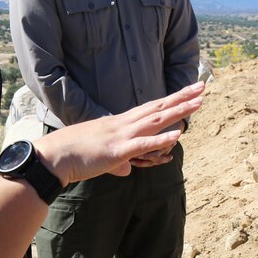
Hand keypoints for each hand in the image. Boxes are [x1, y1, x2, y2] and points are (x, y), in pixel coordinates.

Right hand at [35, 84, 202, 183]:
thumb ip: (118, 161)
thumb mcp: (102, 156)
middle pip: (158, 107)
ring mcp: (122, 135)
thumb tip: (126, 170)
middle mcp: (125, 124)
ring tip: (198, 103)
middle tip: (202, 87)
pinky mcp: (117, 150)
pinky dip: (161, 138)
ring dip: (178, 111)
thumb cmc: (75, 154)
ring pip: (156, 120)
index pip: (152, 107)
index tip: (189, 91)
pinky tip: (178, 134)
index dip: (172, 99)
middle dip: (182, 97)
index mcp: (122, 122)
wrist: (55, 156)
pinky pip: (143, 144)